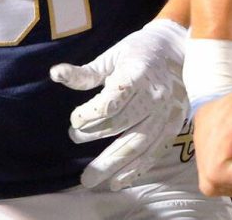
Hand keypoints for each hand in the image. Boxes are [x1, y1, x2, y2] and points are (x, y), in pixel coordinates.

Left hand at [49, 19, 189, 189]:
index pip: (111, 102)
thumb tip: (55, 74)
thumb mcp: (111, 56)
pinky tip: (118, 181)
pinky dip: (136, 170)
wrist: (176, 50)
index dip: (90, 114)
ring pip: (138, 145)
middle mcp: (154, 95)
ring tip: (90, 179)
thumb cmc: (138, 51)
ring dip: (113, 165)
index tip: (74, 119)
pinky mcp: (174, 126)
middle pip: (121, 125)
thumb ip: (86, 72)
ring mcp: (166, 113)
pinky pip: (154, 152)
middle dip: (94, 136)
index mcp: (137, 73)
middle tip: (73, 139)